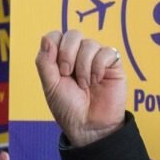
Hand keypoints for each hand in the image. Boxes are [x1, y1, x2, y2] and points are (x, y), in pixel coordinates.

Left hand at [35, 29, 128, 148]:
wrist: (89, 126)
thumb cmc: (68, 108)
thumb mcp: (50, 85)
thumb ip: (45, 62)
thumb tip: (46, 38)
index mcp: (60, 58)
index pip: (56, 36)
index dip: (55, 48)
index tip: (56, 69)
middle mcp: (79, 55)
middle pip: (73, 34)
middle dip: (68, 54)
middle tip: (68, 74)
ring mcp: (97, 59)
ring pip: (90, 44)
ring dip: (83, 66)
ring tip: (85, 84)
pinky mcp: (114, 65)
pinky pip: (107, 52)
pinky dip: (98, 67)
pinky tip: (97, 81)